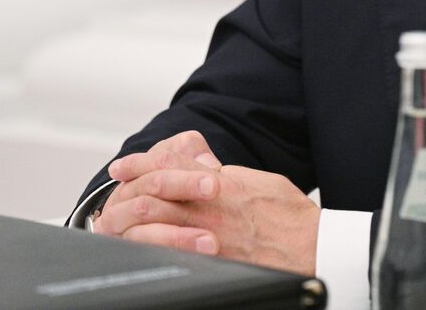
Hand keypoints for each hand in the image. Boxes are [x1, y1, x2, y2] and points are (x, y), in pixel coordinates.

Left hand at [94, 130, 320, 275]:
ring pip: (156, 223)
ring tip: (115, 216)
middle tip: (115, 184)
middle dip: (131, 185)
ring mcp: (207, 238)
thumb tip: (207, 169)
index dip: (144, 161)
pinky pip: (171, 253)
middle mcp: (209, 209)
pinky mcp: (210, 263)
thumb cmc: (292, 217)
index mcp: (222, 185)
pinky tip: (140, 245)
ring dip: (133, 217)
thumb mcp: (260, 181)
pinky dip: (151, 246)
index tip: (126, 163)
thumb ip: (229, 176)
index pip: (173, 165)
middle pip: (157, 190)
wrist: (311, 248)